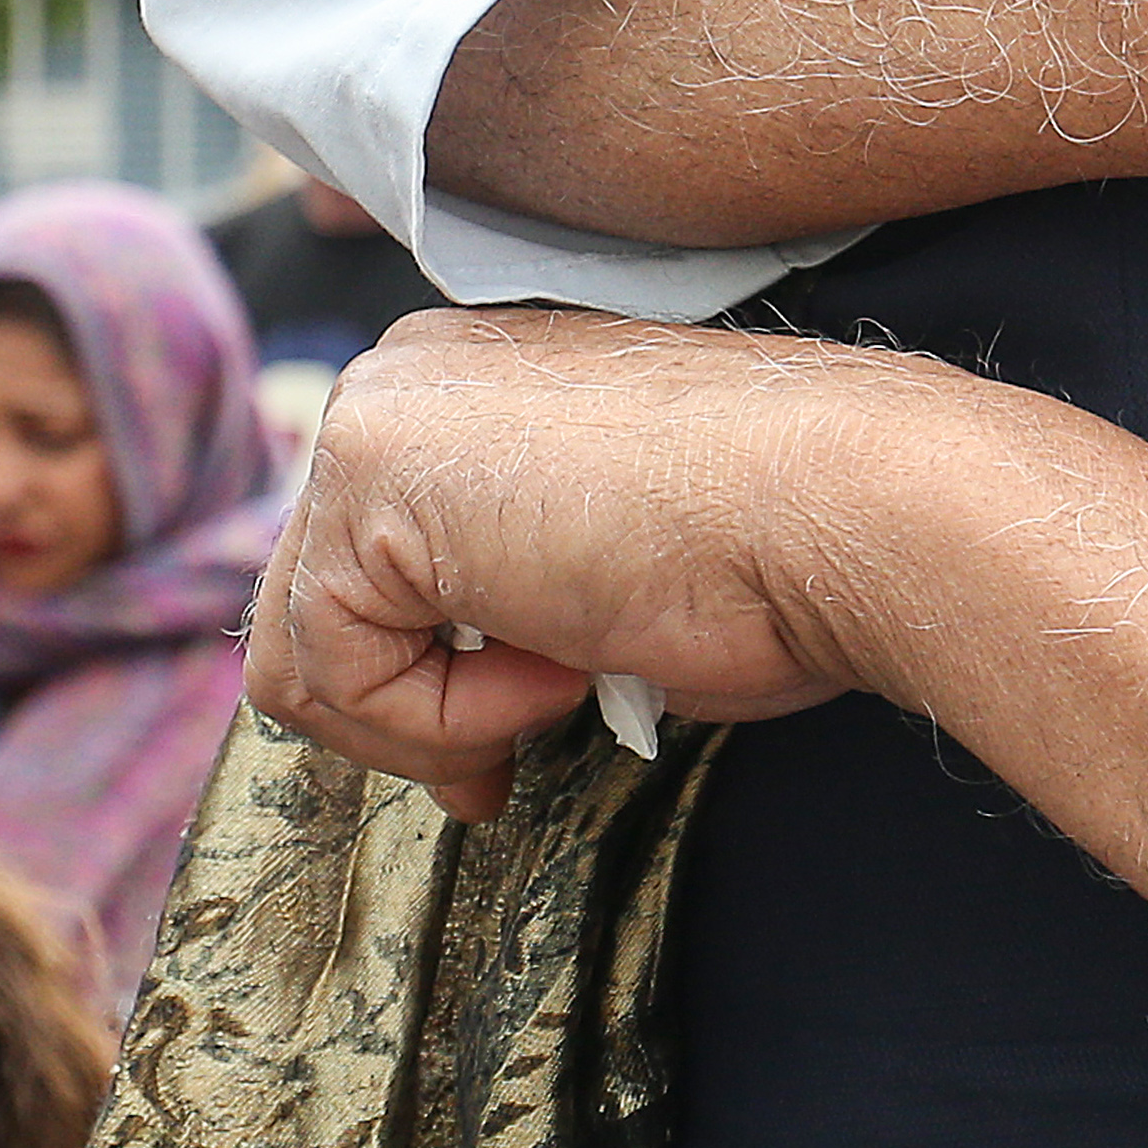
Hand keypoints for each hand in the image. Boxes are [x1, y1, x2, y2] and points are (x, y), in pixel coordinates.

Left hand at [247, 309, 882, 816]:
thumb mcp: (598, 568)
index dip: (417, 681)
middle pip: (310, 604)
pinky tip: (562, 664)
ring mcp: (377, 418)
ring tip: (559, 691)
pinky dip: (445, 716)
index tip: (494, 753)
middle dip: (402, 714)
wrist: (844, 509)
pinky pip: (336, 668)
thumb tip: (424, 699)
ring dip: (430, 721)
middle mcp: (405, 377)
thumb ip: (495, 596)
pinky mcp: (367, 479)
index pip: (363, 562)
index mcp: (467, 384)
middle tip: (502, 770)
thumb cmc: (774, 550)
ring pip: (303, 653)